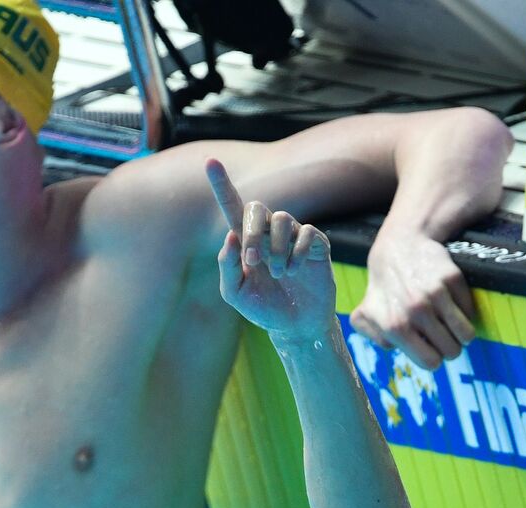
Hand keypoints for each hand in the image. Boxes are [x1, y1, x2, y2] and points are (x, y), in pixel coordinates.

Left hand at [206, 159, 334, 339]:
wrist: (295, 326)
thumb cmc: (263, 309)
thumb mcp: (236, 293)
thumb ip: (226, 267)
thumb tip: (230, 235)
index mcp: (246, 242)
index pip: (233, 208)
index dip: (222, 186)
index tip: (209, 162)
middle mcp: (269, 233)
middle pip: (257, 208)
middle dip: (252, 232)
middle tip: (252, 261)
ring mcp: (294, 236)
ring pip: (283, 219)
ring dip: (276, 248)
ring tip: (277, 274)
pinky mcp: (316, 244)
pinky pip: (306, 233)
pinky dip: (296, 254)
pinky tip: (294, 272)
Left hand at [351, 230, 475, 369]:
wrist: (398, 247)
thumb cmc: (383, 289)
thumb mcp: (365, 315)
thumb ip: (375, 339)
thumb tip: (394, 349)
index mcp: (395, 327)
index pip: (430, 362)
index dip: (433, 358)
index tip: (431, 349)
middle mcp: (416, 312)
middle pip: (451, 351)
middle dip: (449, 348)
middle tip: (443, 337)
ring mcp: (435, 294)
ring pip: (466, 334)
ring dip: (462, 334)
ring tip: (452, 327)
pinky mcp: (452, 279)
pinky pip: (470, 311)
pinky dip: (465, 312)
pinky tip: (451, 305)